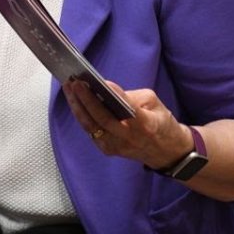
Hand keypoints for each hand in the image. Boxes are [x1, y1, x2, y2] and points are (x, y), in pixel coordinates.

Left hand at [63, 78, 194, 170]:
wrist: (165, 152)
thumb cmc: (160, 122)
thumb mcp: (154, 103)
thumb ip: (132, 97)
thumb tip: (107, 90)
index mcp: (147, 126)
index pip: (130, 112)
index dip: (117, 96)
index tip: (104, 82)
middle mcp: (129, 139)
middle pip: (103, 119)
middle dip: (87, 99)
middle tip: (75, 81)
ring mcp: (116, 147)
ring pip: (91, 126)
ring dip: (77, 105)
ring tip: (68, 86)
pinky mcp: (107, 149)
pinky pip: (90, 130)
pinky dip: (81, 113)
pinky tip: (74, 99)